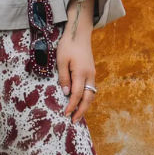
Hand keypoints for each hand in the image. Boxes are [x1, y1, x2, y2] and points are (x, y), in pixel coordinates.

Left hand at [57, 0, 96, 122]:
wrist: (79, 33)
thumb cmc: (68, 45)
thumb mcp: (61, 60)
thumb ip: (64, 77)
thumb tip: (65, 93)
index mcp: (81, 73)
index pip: (76, 94)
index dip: (71, 106)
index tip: (65, 114)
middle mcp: (90, 76)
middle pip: (88, 98)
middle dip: (81, 110)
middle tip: (74, 121)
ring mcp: (92, 74)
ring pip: (91, 94)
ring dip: (85, 106)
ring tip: (78, 115)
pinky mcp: (91, 72)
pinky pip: (91, 89)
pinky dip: (86, 98)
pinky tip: (81, 102)